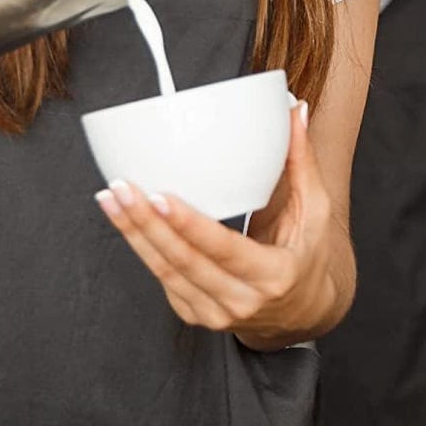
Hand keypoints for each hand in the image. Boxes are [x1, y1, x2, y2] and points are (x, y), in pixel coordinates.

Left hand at [95, 101, 349, 349]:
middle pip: (183, 262)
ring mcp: (214, 314)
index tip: (161, 197)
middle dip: (146, 223)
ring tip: (111, 199)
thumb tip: (297, 111)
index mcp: (274, 276)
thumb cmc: (308, 255)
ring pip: (165, 273)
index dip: (189, 226)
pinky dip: (142, 249)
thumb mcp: (314, 212)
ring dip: (134, 234)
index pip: (225, 250)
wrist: (302, 312)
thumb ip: (302, 161)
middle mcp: (241, 302)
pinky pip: (164, 280)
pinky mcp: (195, 314)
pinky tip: (125, 222)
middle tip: (122, 188)